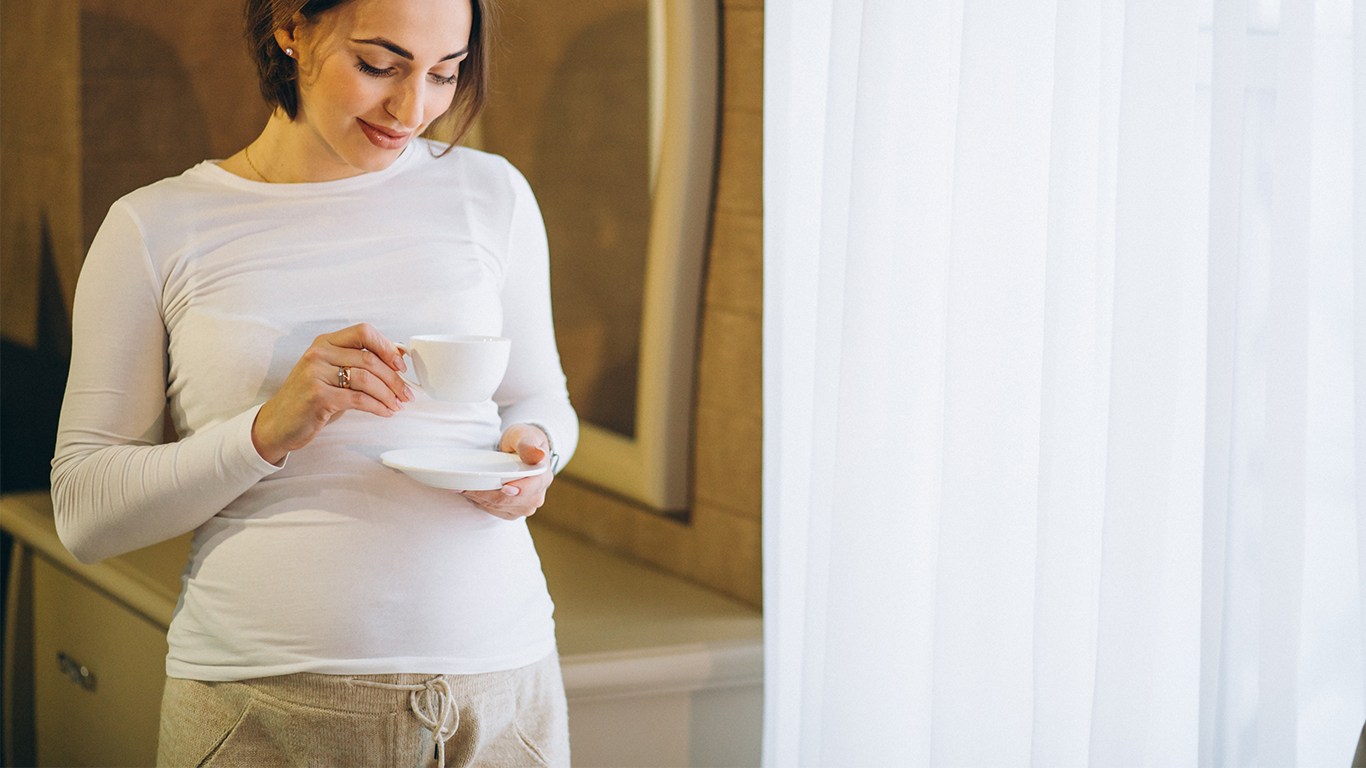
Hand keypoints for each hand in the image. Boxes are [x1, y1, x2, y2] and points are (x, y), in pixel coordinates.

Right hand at [251, 323, 413, 463]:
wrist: (278, 423)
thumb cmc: (310, 398)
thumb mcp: (332, 373)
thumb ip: (358, 363)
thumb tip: (398, 357)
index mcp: (325, 343)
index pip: (363, 332)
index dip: (387, 346)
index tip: (401, 364)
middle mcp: (319, 354)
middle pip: (369, 358)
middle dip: (394, 378)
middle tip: (406, 393)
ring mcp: (316, 374)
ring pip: (366, 379)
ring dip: (388, 394)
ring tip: (397, 404)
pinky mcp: (317, 396)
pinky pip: (358, 399)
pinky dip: (377, 406)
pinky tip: (385, 412)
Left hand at [460, 424, 553, 519]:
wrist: (522, 450)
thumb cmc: (522, 440)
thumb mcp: (525, 435)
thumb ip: (528, 445)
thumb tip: (539, 455)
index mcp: (543, 477)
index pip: (529, 489)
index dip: (515, 490)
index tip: (502, 487)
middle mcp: (536, 496)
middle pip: (507, 500)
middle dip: (484, 494)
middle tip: (462, 486)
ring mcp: (525, 506)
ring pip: (497, 507)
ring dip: (478, 498)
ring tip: (462, 488)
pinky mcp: (513, 511)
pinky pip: (494, 511)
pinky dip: (480, 502)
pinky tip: (471, 493)